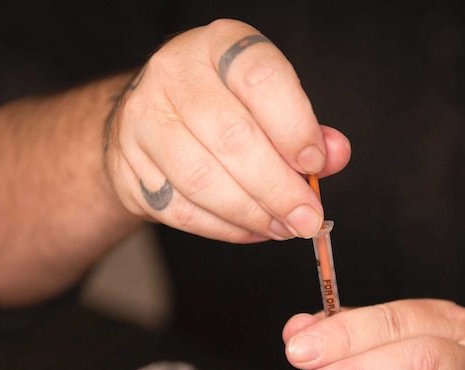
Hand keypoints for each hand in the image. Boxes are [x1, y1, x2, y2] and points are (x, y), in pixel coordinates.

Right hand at [105, 19, 351, 242]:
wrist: (150, 118)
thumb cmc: (222, 106)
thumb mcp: (266, 101)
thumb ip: (305, 127)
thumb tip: (336, 153)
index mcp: (218, 44)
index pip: (260, 77)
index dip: (294, 126)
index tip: (316, 164)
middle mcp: (174, 74)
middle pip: (231, 137)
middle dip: (278, 188)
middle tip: (307, 218)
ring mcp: (143, 119)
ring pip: (202, 180)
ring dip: (252, 214)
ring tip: (283, 228)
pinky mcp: (129, 166)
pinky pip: (182, 209)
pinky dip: (225, 228)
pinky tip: (252, 229)